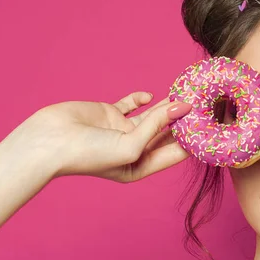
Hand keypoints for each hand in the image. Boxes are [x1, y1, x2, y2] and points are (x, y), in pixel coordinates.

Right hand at [22, 92, 191, 181]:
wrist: (48, 141)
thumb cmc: (89, 154)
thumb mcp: (130, 145)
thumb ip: (157, 126)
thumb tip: (183, 107)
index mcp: (141, 166)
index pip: (175, 152)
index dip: (193, 139)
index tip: (211, 123)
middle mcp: (134, 149)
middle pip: (167, 133)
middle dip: (184, 121)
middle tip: (205, 104)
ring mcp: (122, 130)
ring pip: (153, 116)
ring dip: (168, 106)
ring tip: (188, 93)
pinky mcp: (110, 114)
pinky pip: (131, 105)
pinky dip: (141, 99)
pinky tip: (152, 95)